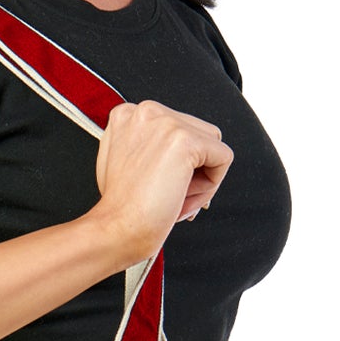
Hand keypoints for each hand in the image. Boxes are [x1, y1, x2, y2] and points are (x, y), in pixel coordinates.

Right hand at [90, 98, 233, 263]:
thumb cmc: (120, 207)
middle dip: (192, 170)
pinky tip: (183, 198)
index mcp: (129, 115)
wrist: (115, 228)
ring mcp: (166, 123)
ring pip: (212, 145)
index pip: (177, 129)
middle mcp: (146, 112)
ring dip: (201, 178)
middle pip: (198, 134)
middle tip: (170, 196)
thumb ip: (147, 147)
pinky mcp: (186, 140)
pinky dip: (212, 185)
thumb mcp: (125, 162)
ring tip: (175, 198)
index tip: (163, 185)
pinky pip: (224, 158)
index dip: (177, 164)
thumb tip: (178, 152)